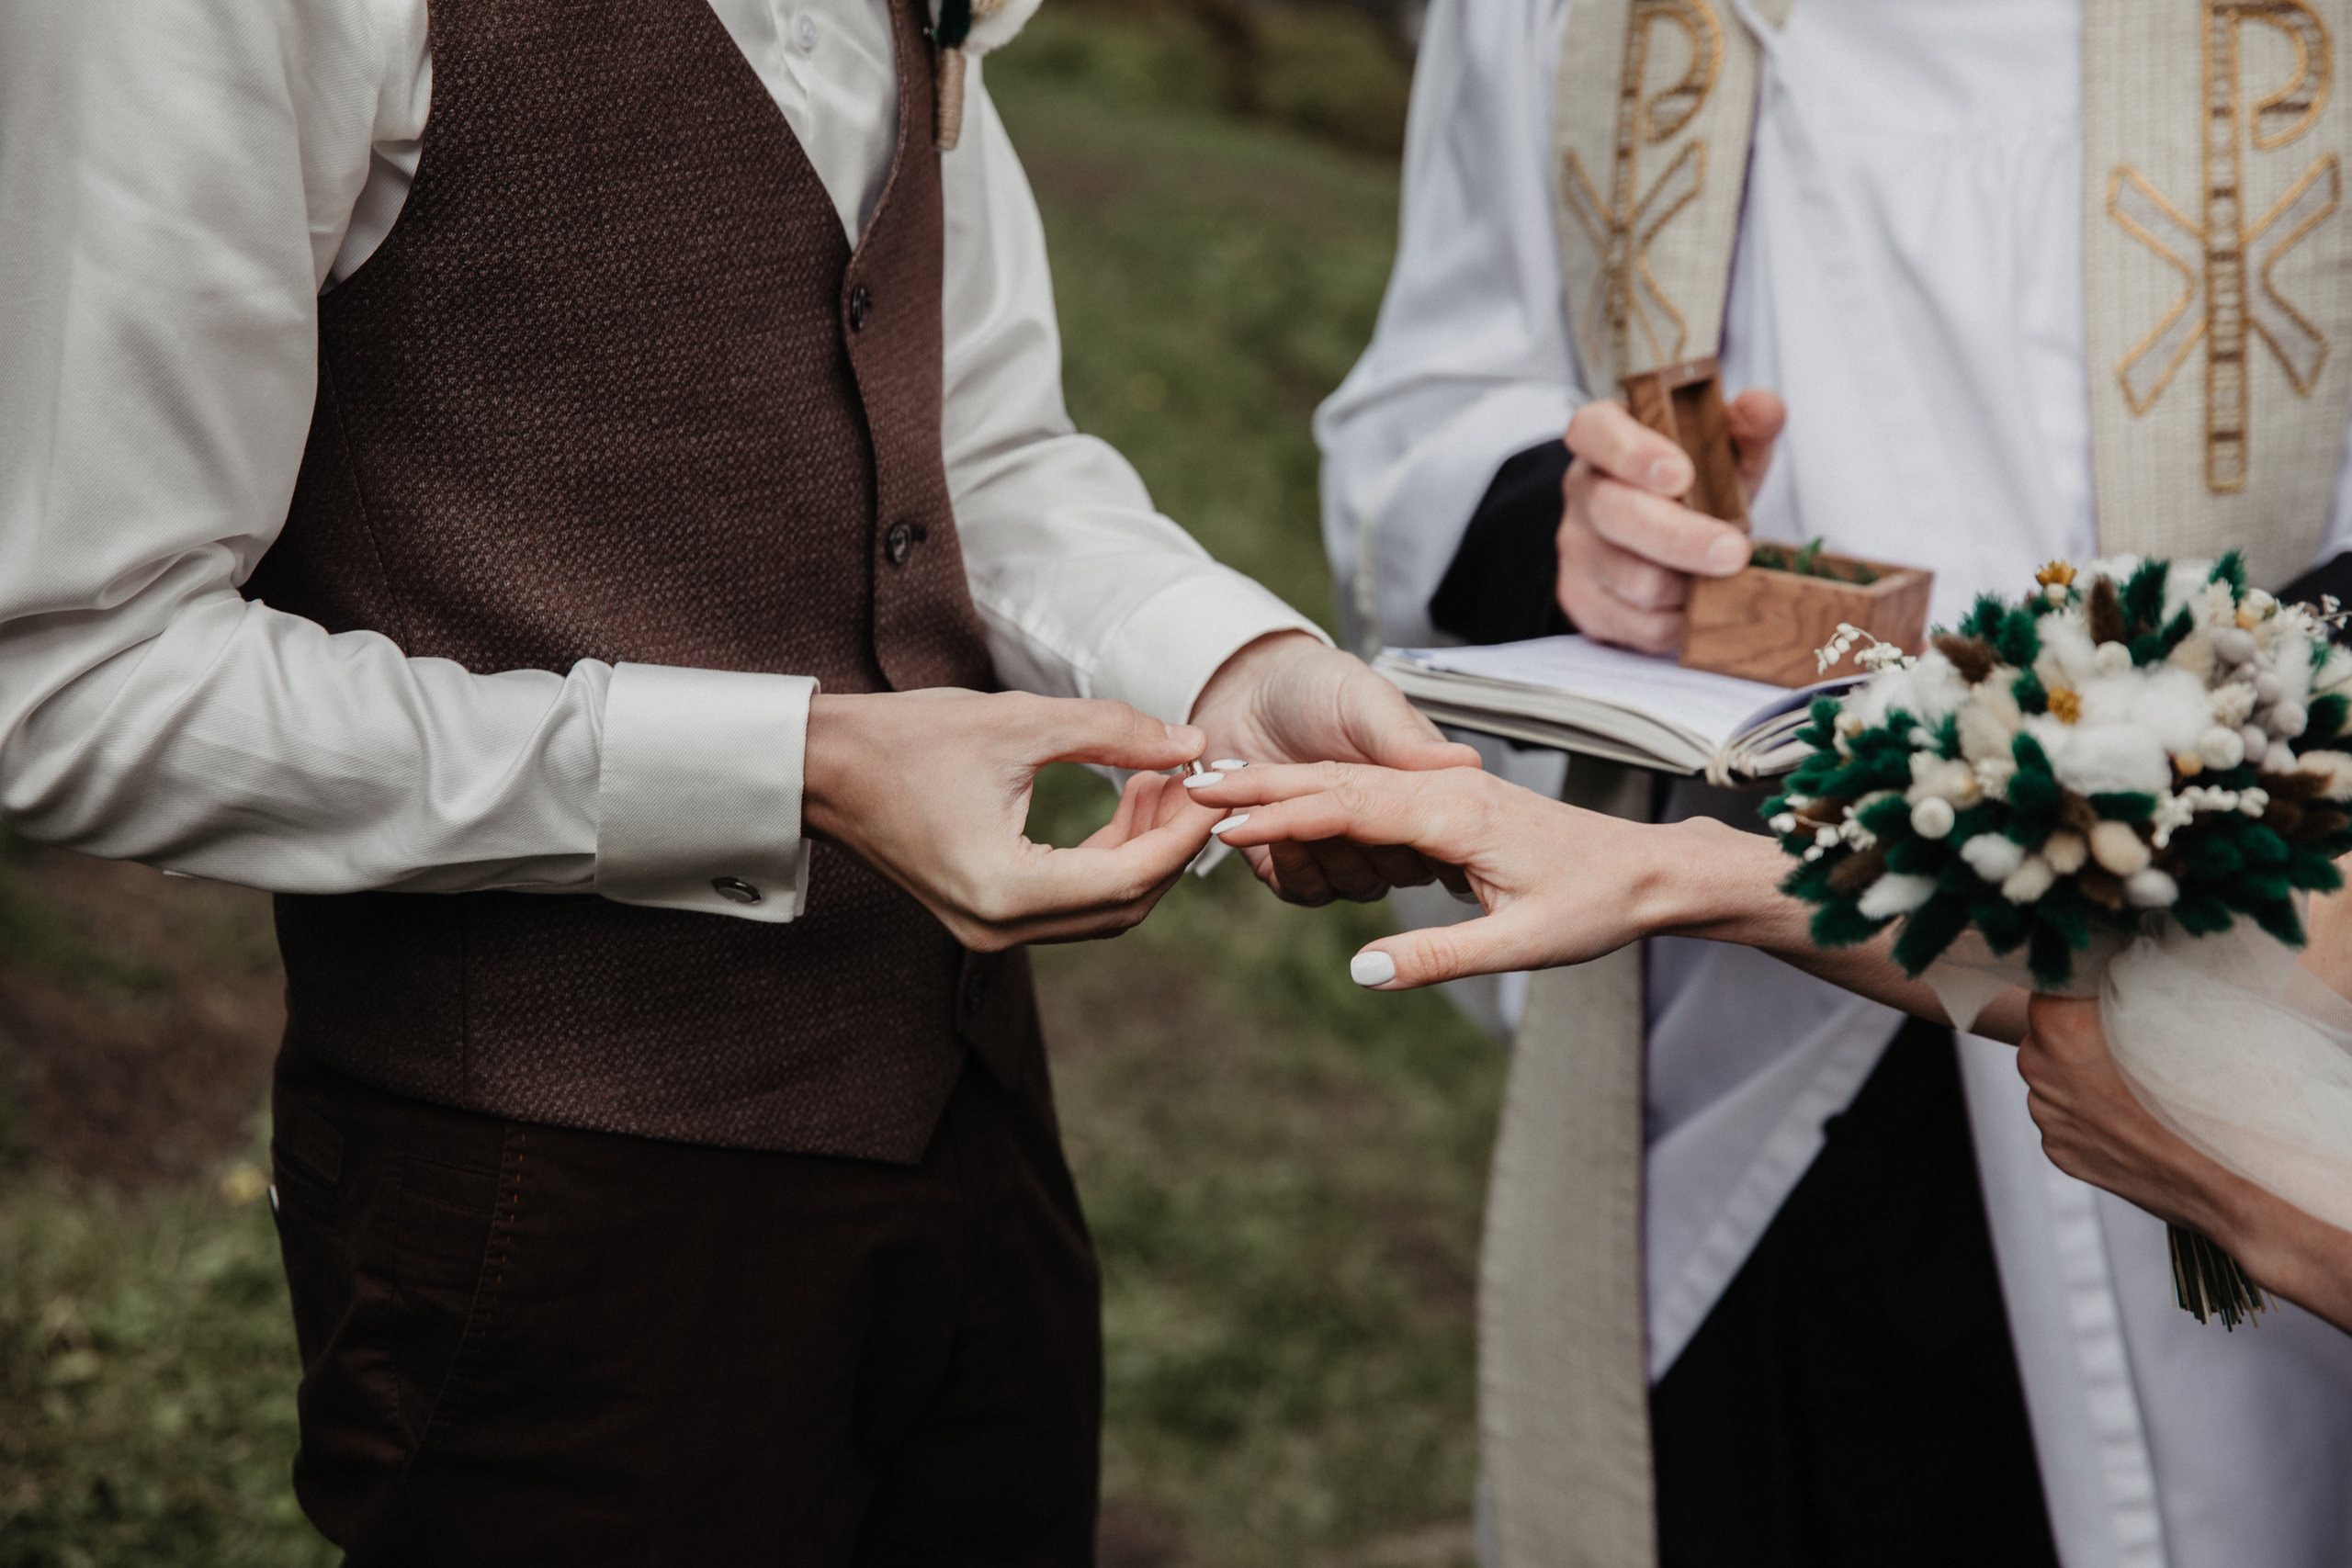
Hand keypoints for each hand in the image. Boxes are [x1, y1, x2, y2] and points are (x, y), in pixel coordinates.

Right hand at [802, 688, 1219, 950]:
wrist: (824, 769)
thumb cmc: (909, 738)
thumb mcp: (1019, 722)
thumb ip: (1112, 732)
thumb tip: (1192, 743)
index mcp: (1007, 890)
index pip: (1131, 877)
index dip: (1184, 832)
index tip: (1215, 781)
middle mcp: (1001, 929)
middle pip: (1125, 905)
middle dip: (1171, 843)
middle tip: (1195, 778)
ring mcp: (992, 932)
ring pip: (1104, 908)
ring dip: (1143, 850)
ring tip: (1162, 779)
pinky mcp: (987, 918)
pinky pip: (1072, 900)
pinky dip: (1108, 858)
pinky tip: (1126, 801)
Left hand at [1186, 632, 1482, 903]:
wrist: (1249, 691)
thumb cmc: (1317, 686)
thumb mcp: (1365, 700)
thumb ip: (1403, 737)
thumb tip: (1463, 763)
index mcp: (1418, 788)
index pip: (1431, 832)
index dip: (1405, 829)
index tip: (1364, 807)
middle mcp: (1390, 828)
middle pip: (1394, 868)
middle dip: (1350, 842)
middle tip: (1301, 806)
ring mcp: (1346, 851)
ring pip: (1352, 884)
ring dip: (1314, 853)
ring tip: (1268, 811)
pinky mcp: (1299, 865)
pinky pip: (1307, 890)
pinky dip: (1286, 867)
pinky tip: (1253, 827)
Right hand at [1188, 760, 1738, 978]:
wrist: (1650, 871)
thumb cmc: (1595, 905)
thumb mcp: (1522, 946)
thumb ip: (1438, 956)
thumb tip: (1361, 972)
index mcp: (1455, 813)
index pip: (1347, 806)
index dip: (1280, 817)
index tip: (1221, 827)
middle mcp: (1445, 790)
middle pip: (1335, 780)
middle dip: (1262, 785)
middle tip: (1191, 789)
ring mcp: (1448, 791)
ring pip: (1352, 780)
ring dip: (1285, 784)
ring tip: (1222, 789)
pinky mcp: (1454, 802)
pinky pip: (1375, 791)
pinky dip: (1323, 792)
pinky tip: (1293, 802)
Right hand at [1557, 389, 1784, 652]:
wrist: (1654, 537)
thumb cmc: (1691, 484)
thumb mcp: (1721, 449)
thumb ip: (1745, 425)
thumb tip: (1765, 408)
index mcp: (1606, 439)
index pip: (1596, 432)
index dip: (1632, 452)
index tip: (1680, 474)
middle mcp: (1583, 492)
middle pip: (1615, 514)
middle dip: (1679, 538)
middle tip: (1733, 551)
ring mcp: (1577, 549)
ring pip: (1631, 579)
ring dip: (1688, 585)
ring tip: (1722, 577)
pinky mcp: (1583, 600)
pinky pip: (1635, 623)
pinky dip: (1678, 621)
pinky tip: (1698, 605)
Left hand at [2017, 995, 2246, 1238]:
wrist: (2241, 1183)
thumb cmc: (2223, 1091)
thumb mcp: (2188, 1011)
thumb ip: (2138, 982)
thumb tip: (2125, 960)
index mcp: (2059, 1022)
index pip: (2057, 978)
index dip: (2089, 981)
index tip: (2118, 984)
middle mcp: (2038, 1066)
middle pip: (2052, 1028)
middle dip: (2086, 1028)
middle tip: (2139, 1037)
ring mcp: (2046, 1113)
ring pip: (2059, 1075)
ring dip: (2089, 1074)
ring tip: (2146, 1087)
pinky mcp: (2059, 1151)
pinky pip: (2070, 1116)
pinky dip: (2097, 1114)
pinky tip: (2141, 1120)